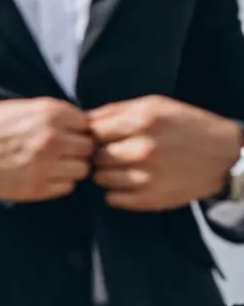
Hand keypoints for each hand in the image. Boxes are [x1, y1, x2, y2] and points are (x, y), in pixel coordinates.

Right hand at [0, 97, 93, 201]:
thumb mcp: (21, 107)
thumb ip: (53, 115)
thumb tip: (80, 125)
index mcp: (49, 114)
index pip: (87, 124)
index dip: (77, 130)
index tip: (67, 134)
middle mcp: (52, 139)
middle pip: (88, 148)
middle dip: (77, 149)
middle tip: (61, 150)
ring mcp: (45, 166)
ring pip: (81, 169)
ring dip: (71, 167)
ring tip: (52, 164)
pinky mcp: (36, 188)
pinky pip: (66, 187)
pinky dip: (59, 182)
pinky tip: (43, 175)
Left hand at [88, 95, 242, 210]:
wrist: (224, 156)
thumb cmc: (186, 126)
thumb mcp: (155, 106)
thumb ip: (116, 111)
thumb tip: (81, 120)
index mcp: (143, 121)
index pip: (93, 131)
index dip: (94, 135)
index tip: (103, 137)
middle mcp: (143, 149)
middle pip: (94, 156)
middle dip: (100, 154)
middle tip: (117, 152)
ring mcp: (146, 176)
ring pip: (99, 178)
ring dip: (107, 173)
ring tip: (125, 167)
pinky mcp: (149, 199)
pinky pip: (111, 198)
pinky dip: (116, 191)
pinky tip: (131, 181)